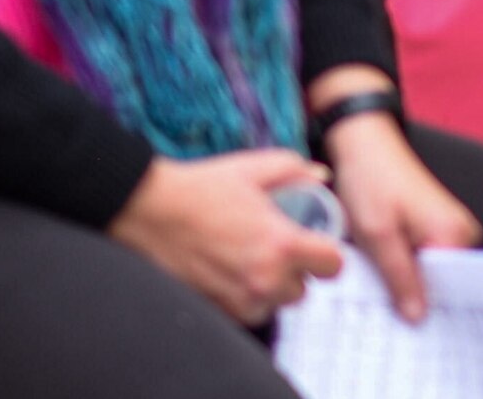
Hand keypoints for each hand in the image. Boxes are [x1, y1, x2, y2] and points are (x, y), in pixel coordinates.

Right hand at [110, 149, 344, 326]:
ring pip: (272, 307)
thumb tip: (323, 177)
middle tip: (280, 253)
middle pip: (302, 292)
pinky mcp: (212, 309)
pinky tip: (233, 276)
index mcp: (281, 245)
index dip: (329, 256)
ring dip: (269, 291)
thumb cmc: (202, 188)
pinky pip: (242, 314)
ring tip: (254, 265)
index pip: (333, 266)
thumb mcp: (255, 168)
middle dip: (296, 274)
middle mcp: (263, 279)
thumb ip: (296, 169)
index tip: (319, 247)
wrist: (149, 211)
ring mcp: (236, 299)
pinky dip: (243, 300)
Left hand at [320, 108, 477, 325]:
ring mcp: (446, 229)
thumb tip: (420, 317)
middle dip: (418, 303)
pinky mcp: (431, 228)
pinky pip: (421, 261)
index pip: (455, 288)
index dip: (433, 314)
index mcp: (454, 233)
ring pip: (429, 274)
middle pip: (443, 283)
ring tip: (382, 310)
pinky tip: (382, 286)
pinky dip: (402, 274)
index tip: (411, 338)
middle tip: (389, 327)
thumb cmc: (371, 183)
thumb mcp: (379, 235)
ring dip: (407, 289)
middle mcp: (459, 232)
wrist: (363, 146)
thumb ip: (401, 276)